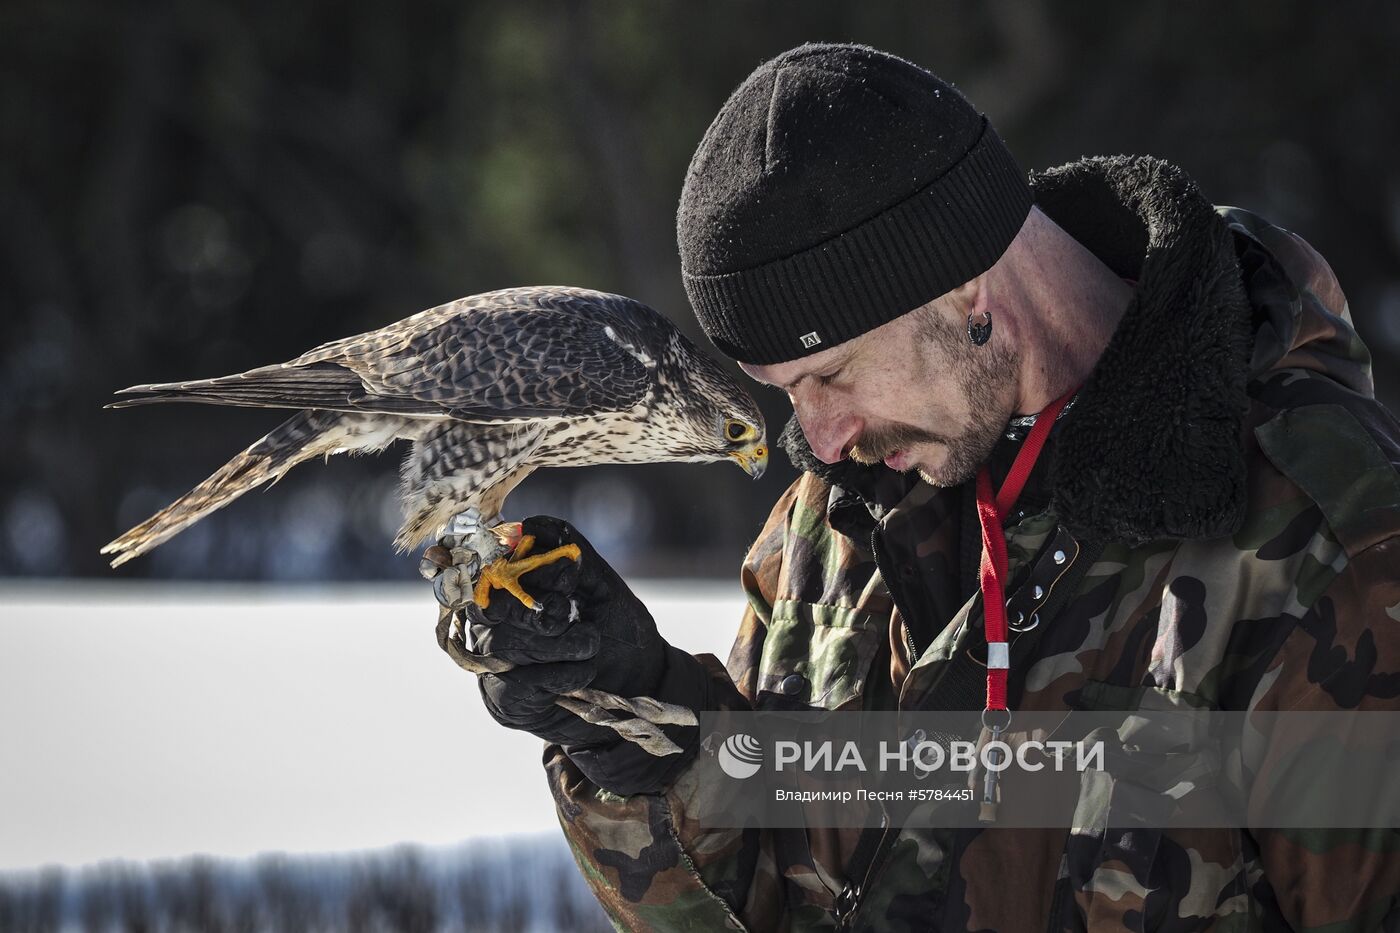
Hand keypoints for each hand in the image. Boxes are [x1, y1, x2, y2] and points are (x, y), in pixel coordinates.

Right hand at [464, 516, 711, 794]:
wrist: (639, 687)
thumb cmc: (618, 631)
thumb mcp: (604, 587)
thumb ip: (573, 556)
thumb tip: (536, 527)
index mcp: (516, 585)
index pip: (496, 564)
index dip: (526, 566)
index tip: (570, 576)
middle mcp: (496, 620)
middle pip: (491, 604)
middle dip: (532, 608)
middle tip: (568, 613)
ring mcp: (494, 659)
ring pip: (503, 643)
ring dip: (554, 644)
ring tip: (590, 645)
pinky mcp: (503, 697)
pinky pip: (517, 682)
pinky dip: (558, 675)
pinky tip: (582, 673)